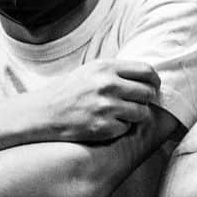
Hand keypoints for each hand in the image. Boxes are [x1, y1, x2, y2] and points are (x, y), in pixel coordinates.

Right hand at [45, 60, 161, 143]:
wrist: (42, 113)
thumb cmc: (70, 91)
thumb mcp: (92, 71)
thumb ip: (118, 71)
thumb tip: (150, 77)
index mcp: (107, 67)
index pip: (147, 71)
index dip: (154, 81)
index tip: (152, 87)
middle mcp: (108, 85)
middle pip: (148, 93)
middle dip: (146, 100)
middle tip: (137, 104)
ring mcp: (105, 107)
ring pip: (142, 113)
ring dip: (135, 116)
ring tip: (120, 114)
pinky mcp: (102, 127)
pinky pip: (126, 128)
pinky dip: (120, 128)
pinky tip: (106, 124)